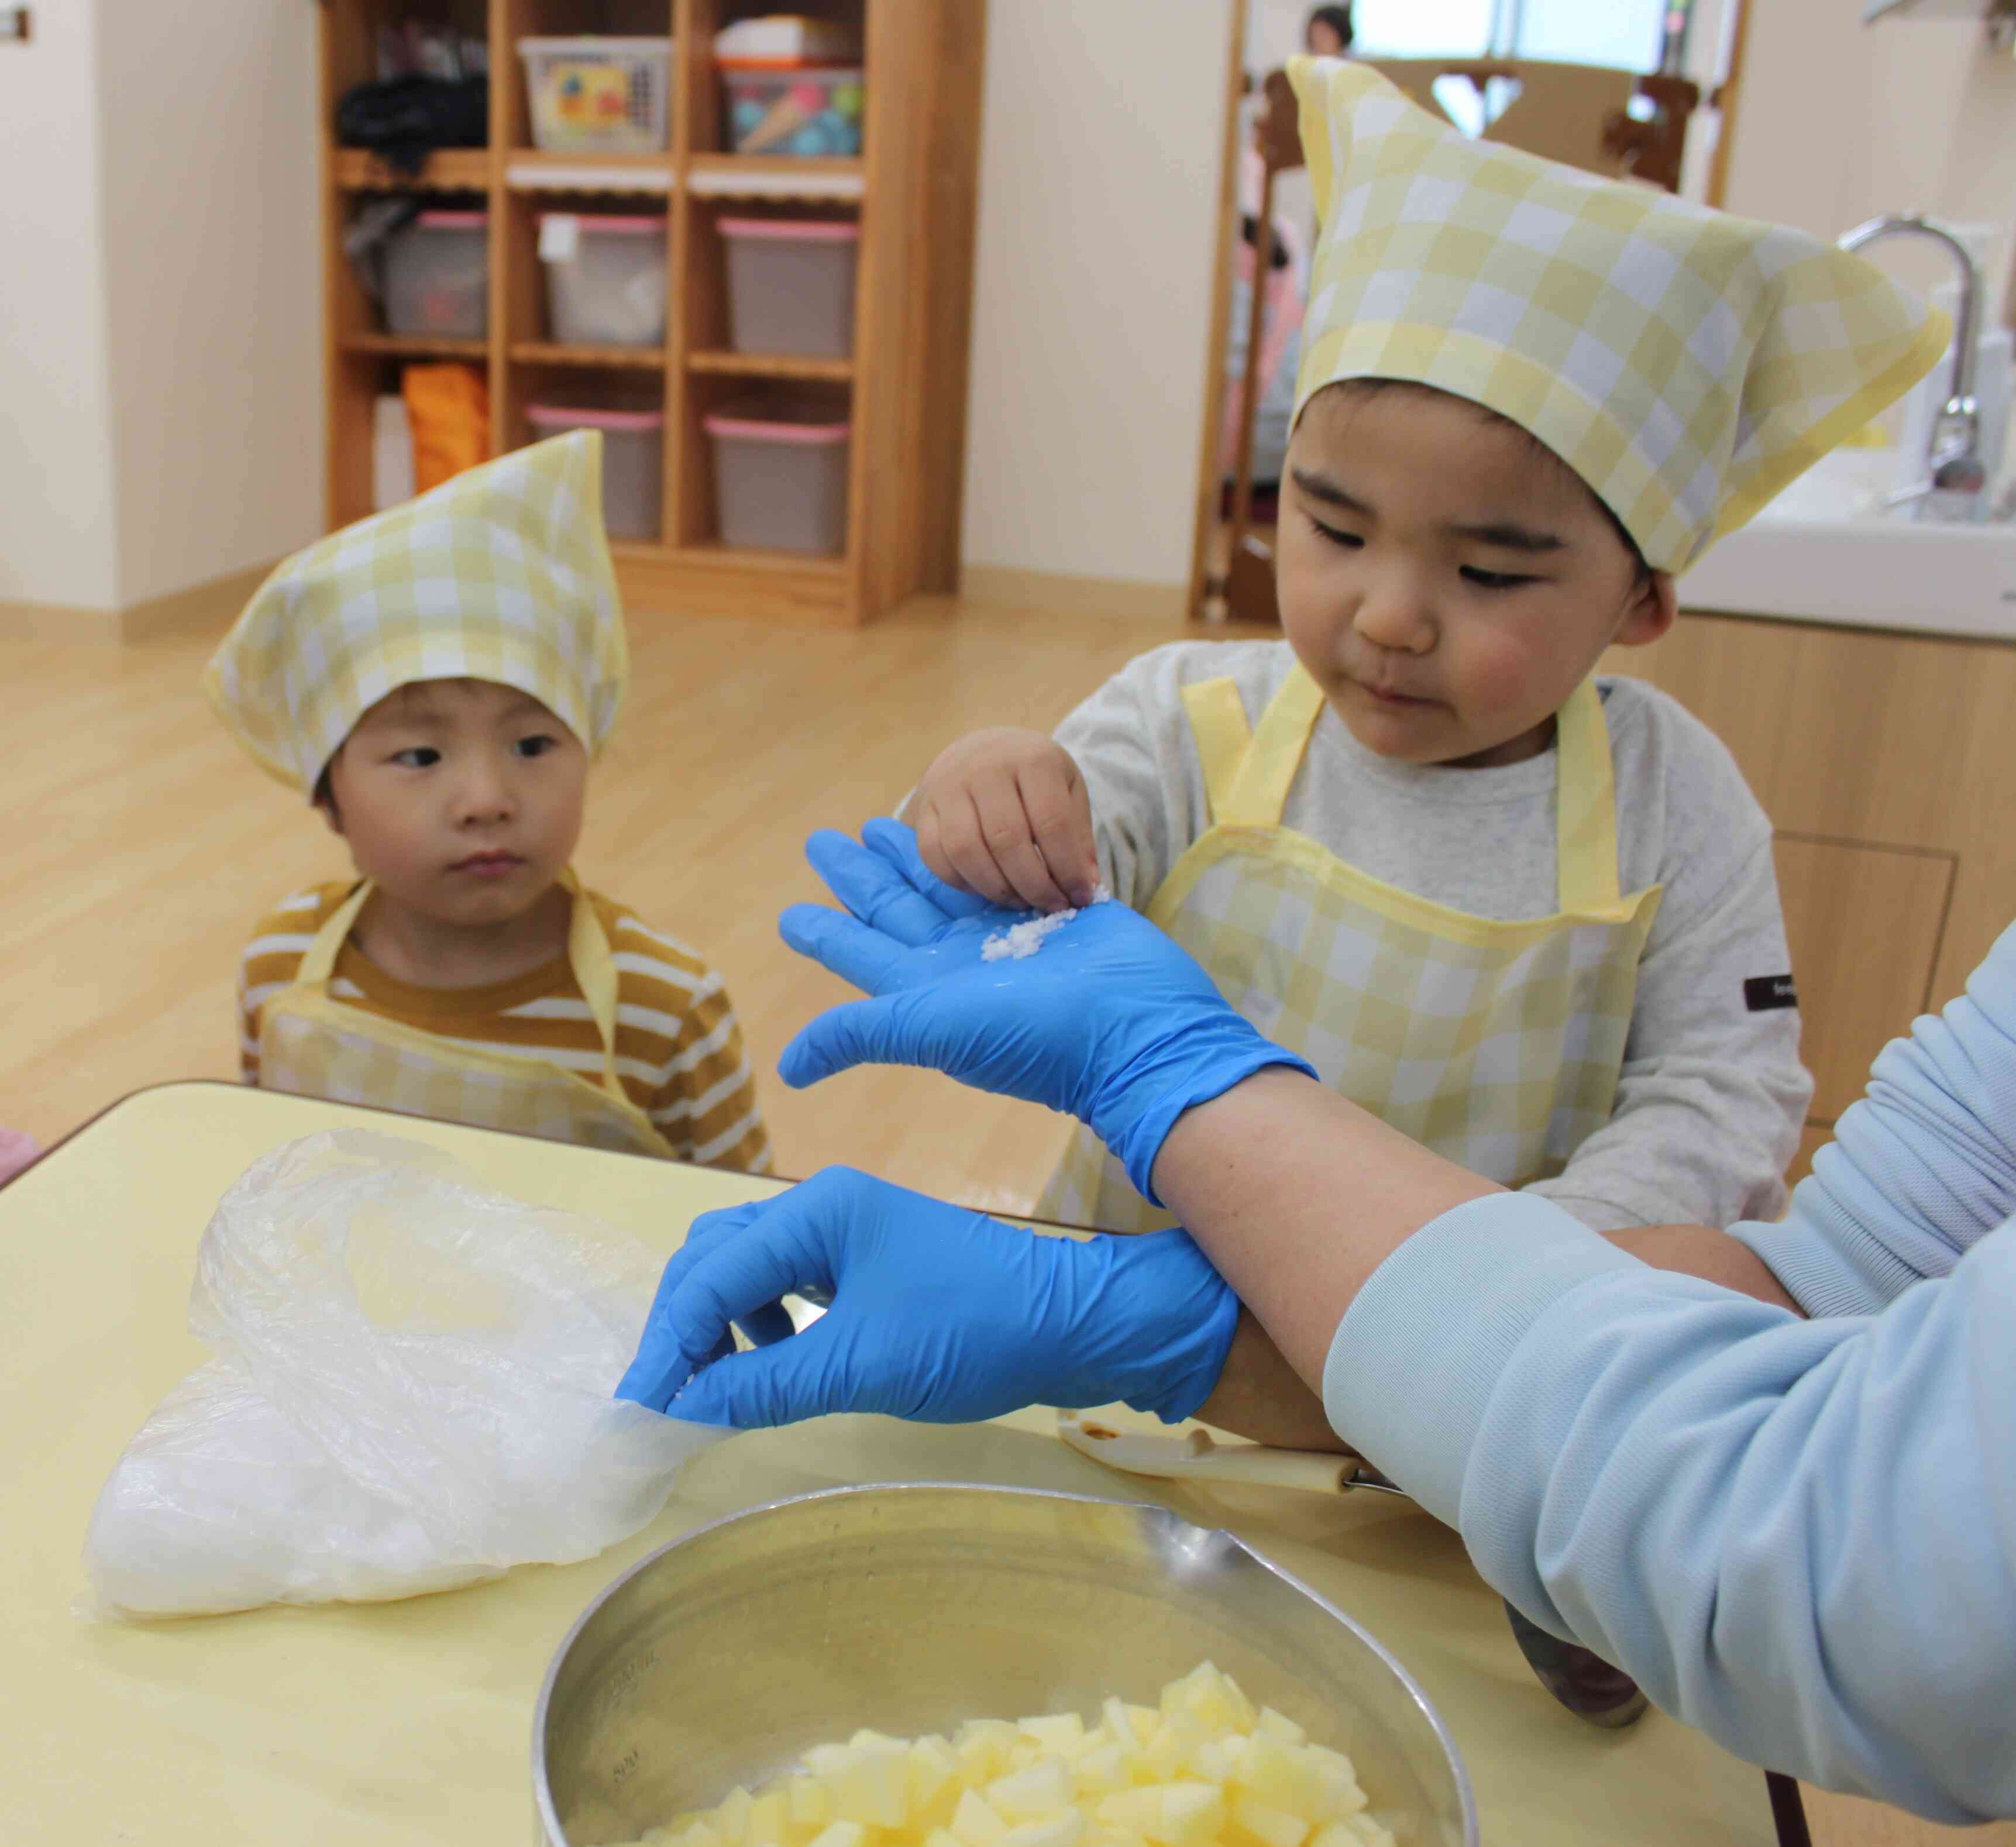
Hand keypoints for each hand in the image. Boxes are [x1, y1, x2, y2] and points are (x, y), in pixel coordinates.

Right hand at [613, 1167, 1238, 1427]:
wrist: (1069, 1325)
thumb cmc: (972, 1333)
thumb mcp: (861, 1367)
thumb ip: (766, 1385)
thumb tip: (684, 1408)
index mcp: (817, 1211)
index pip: (711, 1274)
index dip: (669, 1343)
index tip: (640, 1405)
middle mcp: (820, 1207)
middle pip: (714, 1256)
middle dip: (682, 1324)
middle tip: (665, 1397)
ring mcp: (843, 1230)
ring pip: (745, 1267)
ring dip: (719, 1323)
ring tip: (722, 1386)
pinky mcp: (862, 1259)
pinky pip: (783, 1282)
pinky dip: (759, 1322)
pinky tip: (774, 1362)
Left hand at [778, 821, 1313, 1202]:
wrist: (1136, 1027)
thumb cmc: (1034, 1036)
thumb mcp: (931, 1030)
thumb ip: (858, 1033)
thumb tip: (786, 1070)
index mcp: (923, 992)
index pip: (858, 952)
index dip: (824, 932)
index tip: (788, 913)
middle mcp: (957, 967)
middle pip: (893, 909)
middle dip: (860, 875)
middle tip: (825, 838)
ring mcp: (1003, 940)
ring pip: (942, 887)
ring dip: (910, 857)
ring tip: (880, 824)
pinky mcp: (1047, 916)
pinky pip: (998, 878)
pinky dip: (976, 856)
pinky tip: (960, 833)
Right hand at [912, 728, 1100, 911]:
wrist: (982, 750)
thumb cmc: (1032, 777)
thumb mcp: (1067, 791)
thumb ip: (1078, 837)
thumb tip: (1086, 887)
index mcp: (1032, 758)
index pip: (1051, 823)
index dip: (1068, 868)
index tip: (1080, 897)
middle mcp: (985, 768)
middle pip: (1006, 840)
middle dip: (1034, 885)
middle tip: (1051, 906)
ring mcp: (948, 787)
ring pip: (966, 851)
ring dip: (996, 888)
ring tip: (1021, 901)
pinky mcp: (925, 809)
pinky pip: (935, 856)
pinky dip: (962, 883)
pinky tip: (987, 888)